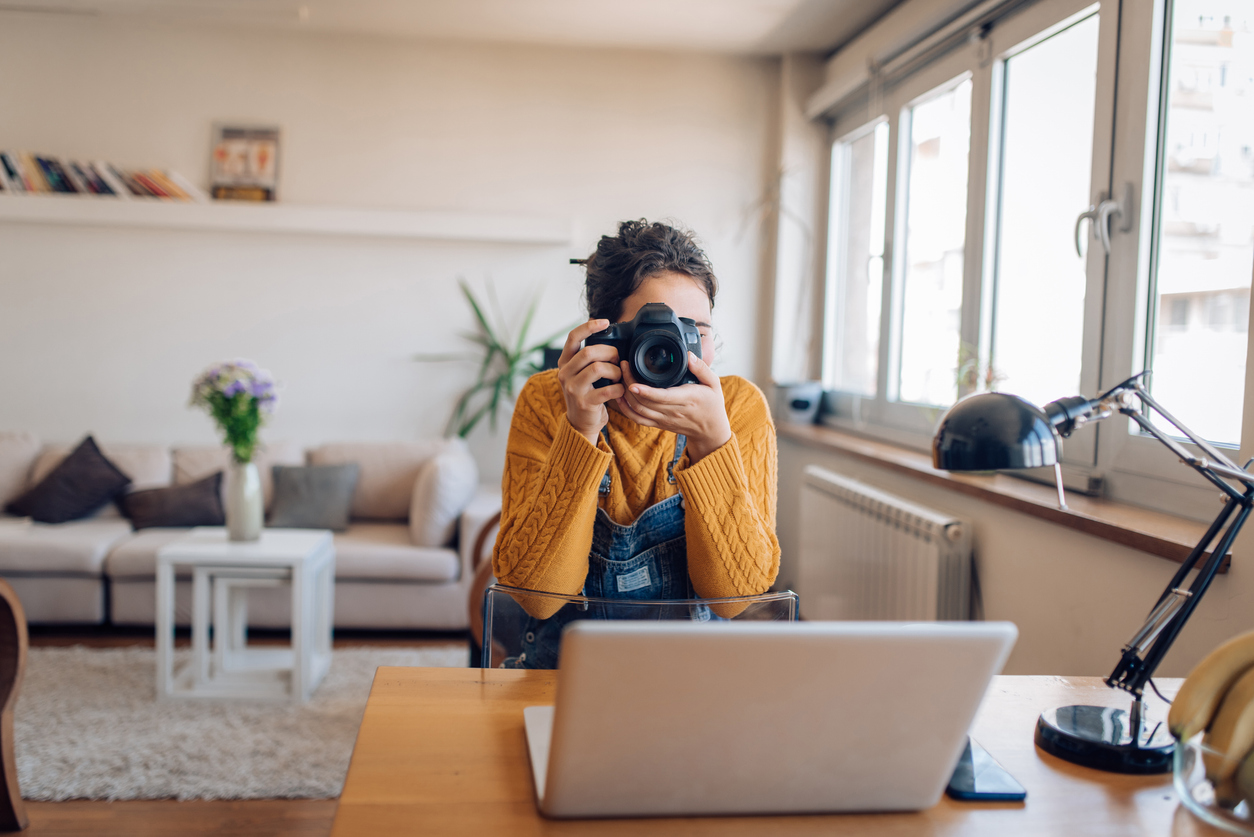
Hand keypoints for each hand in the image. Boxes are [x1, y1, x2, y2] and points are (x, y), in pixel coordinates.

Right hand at [556, 319, 625, 445]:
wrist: (581, 423)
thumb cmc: (587, 393)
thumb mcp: (581, 373)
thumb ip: (589, 357)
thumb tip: (607, 333)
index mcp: (564, 362)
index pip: (573, 337)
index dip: (589, 327)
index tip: (605, 322)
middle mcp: (565, 374)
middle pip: (589, 352)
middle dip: (610, 352)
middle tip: (618, 359)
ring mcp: (573, 389)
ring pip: (598, 368)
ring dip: (615, 370)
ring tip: (618, 376)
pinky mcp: (585, 403)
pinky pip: (608, 389)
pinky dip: (619, 388)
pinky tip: (620, 390)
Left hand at [615, 352, 731, 463]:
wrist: (710, 431)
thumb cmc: (712, 405)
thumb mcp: (714, 383)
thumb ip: (702, 368)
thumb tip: (689, 355)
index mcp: (686, 399)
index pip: (662, 397)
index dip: (645, 391)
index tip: (632, 382)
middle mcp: (672, 411)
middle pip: (644, 401)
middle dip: (629, 384)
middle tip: (623, 366)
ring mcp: (663, 419)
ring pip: (638, 410)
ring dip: (625, 395)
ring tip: (620, 376)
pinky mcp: (658, 424)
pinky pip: (638, 419)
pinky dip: (625, 409)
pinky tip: (619, 397)